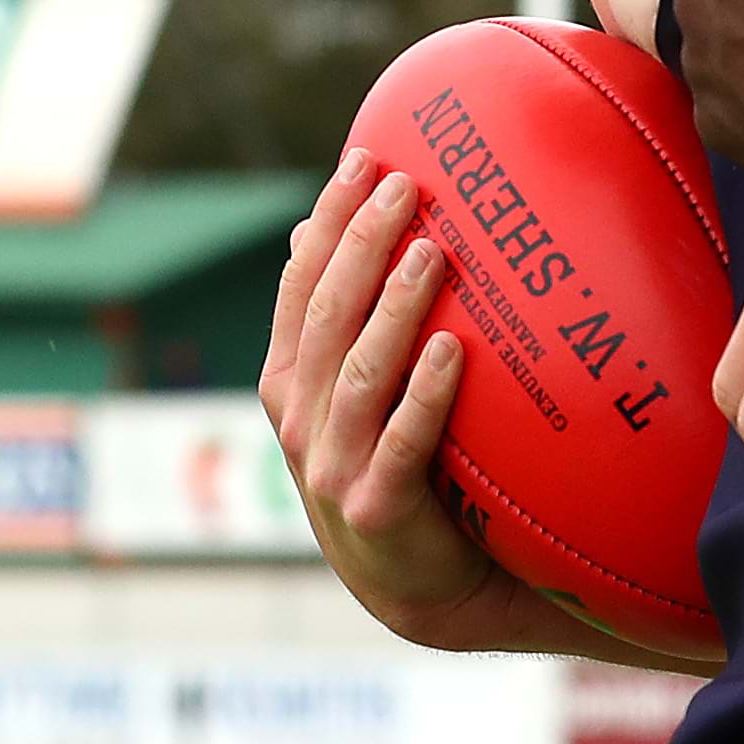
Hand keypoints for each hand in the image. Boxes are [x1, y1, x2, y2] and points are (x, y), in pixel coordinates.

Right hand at [260, 152, 568, 655]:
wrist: (421, 586)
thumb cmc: (398, 469)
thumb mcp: (357, 395)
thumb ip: (341, 324)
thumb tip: (308, 227)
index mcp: (291, 382)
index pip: (301, 285)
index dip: (329, 221)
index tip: (363, 157)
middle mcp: (300, 419)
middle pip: (328, 315)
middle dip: (362, 243)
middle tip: (404, 182)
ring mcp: (331, 465)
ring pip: (359, 372)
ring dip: (394, 307)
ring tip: (432, 251)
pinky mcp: (377, 507)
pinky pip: (403, 443)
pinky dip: (426, 394)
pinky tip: (452, 348)